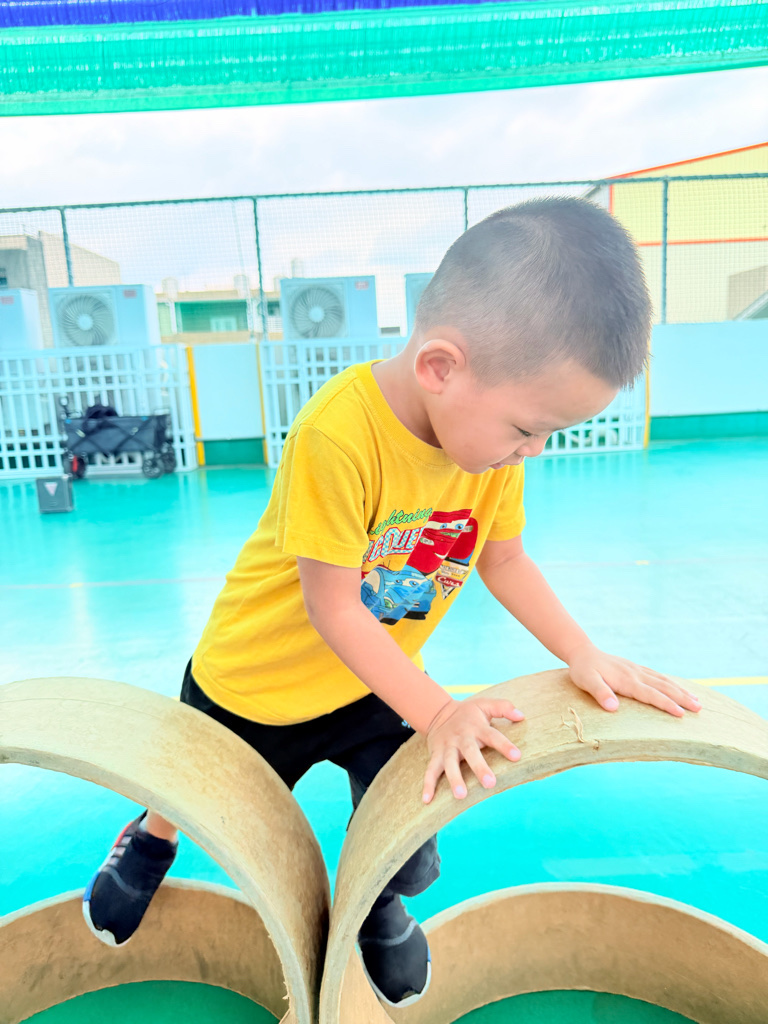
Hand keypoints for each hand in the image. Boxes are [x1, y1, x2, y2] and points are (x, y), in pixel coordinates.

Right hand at [422, 698, 524, 803]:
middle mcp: (461, 738)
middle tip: (490, 783)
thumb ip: (503, 707)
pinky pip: (430, 771)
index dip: (504, 746)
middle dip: (479, 768)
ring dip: (454, 779)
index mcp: (476, 727)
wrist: (438, 712)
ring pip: (449, 764)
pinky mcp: (436, 755)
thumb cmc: (468, 714)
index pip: (492, 736)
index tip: (517, 756)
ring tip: (461, 796)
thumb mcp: (485, 705)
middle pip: (470, 752)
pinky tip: (427, 800)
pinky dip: (428, 785)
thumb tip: (521, 715)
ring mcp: (447, 748)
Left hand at [566, 643, 701, 717]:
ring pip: (663, 680)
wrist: (582, 652)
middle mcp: (635, 674)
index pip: (650, 694)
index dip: (666, 704)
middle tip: (699, 709)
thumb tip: (613, 707)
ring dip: (680, 691)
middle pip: (663, 687)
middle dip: (682, 698)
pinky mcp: (636, 669)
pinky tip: (679, 688)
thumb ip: (600, 693)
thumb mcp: (586, 681)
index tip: (681, 714)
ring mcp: (637, 670)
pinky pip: (657, 676)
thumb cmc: (583, 670)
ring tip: (697, 700)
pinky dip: (671, 682)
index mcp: (626, 680)